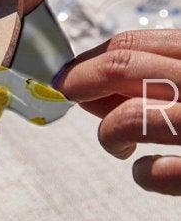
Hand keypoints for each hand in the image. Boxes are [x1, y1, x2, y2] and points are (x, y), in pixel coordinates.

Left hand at [55, 30, 180, 195]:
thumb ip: (149, 79)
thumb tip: (86, 89)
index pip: (131, 45)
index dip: (86, 61)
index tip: (65, 77)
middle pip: (121, 68)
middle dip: (79, 83)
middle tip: (65, 95)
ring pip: (129, 117)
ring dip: (111, 134)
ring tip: (121, 146)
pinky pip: (156, 172)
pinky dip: (146, 174)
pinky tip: (151, 171)